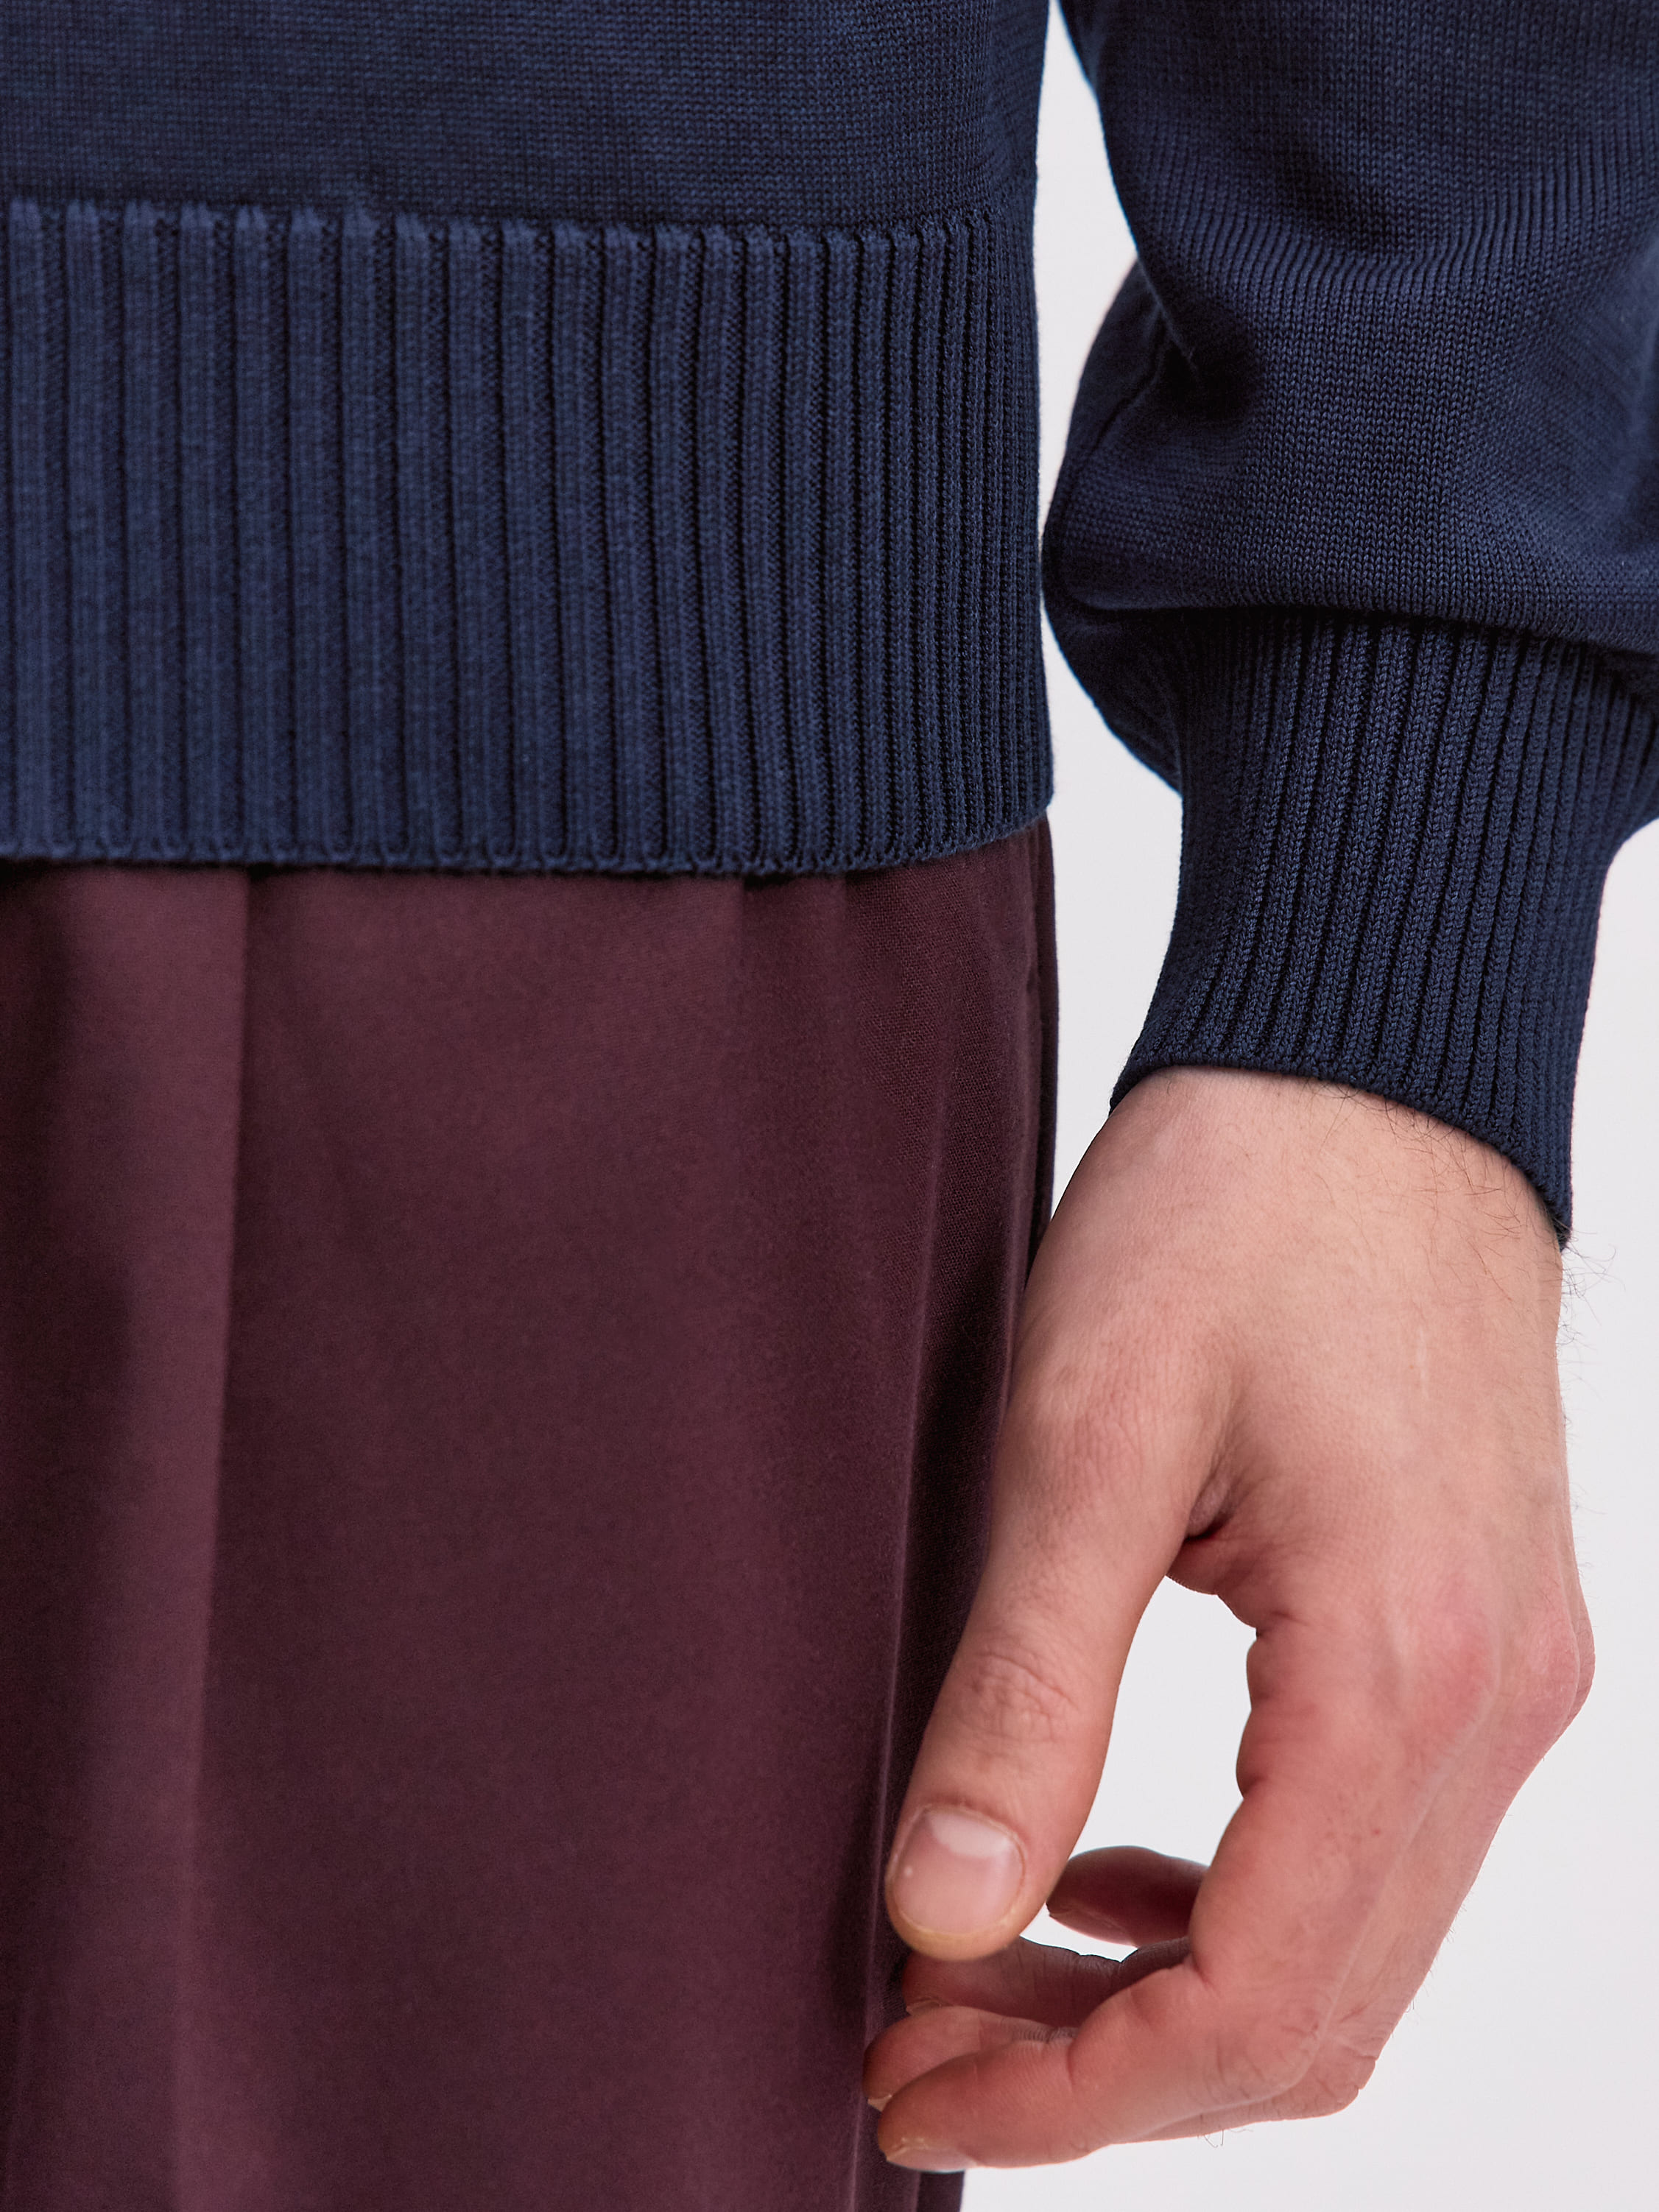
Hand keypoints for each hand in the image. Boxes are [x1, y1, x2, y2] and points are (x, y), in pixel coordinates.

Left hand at [864, 1067, 1590, 2167]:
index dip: (1073, 2091)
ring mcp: (1508, 1673)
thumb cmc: (1232, 1212)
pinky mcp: (1481, 1630)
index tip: (909, 2077)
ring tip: (986, 1965)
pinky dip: (1240, 1901)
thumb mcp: (1087, 1440)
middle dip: (1104, 2070)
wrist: (1368, 1074)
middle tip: (918, 2046)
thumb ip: (1026, 1691)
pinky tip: (1113, 1872)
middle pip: (1311, 2012)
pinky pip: (1375, 1844)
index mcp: (1403, 1670)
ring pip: (1349, 1948)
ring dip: (1168, 1996)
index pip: (1255, 2001)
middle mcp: (1494, 1705)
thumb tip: (938, 1912)